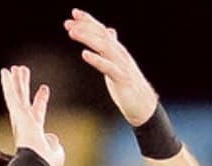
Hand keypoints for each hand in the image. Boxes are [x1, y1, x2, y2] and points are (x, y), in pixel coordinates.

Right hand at [0, 65, 65, 165]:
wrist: (36, 165)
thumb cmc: (46, 164)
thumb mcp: (56, 153)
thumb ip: (55, 145)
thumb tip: (51, 137)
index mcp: (34, 131)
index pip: (38, 111)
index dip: (41, 100)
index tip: (45, 87)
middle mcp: (25, 124)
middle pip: (24, 99)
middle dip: (23, 85)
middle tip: (23, 70)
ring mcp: (20, 119)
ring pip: (17, 95)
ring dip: (16, 81)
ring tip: (15, 67)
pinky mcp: (18, 115)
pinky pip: (12, 96)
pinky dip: (8, 84)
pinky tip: (5, 72)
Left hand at [64, 9, 157, 126]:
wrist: (144, 106)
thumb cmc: (129, 85)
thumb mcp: (119, 62)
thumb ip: (112, 47)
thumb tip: (110, 30)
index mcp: (118, 50)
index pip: (102, 31)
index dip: (89, 21)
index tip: (74, 13)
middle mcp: (120, 54)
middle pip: (102, 35)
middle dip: (85, 27)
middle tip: (68, 23)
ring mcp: (122, 66)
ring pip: (104, 47)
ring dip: (87, 38)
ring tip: (72, 33)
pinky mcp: (122, 79)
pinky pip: (108, 68)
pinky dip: (96, 60)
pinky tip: (84, 54)